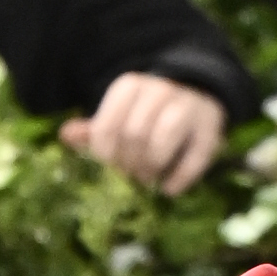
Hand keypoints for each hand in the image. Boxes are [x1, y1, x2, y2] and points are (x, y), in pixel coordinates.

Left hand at [63, 74, 228, 195]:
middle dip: (130, 165)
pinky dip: (179, 179)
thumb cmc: (149, 111)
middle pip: (133, 137)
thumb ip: (96, 129)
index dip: (106, 157)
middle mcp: (159, 90)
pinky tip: (170, 189)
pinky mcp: (211, 126)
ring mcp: (187, 106)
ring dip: (152, 169)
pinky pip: (194, 158)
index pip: (106, 130)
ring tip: (150, 179)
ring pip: (160, 143)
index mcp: (129, 86)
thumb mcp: (121, 113)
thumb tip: (65, 135)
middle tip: (133, 176)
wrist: (197, 90)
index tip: (113, 167)